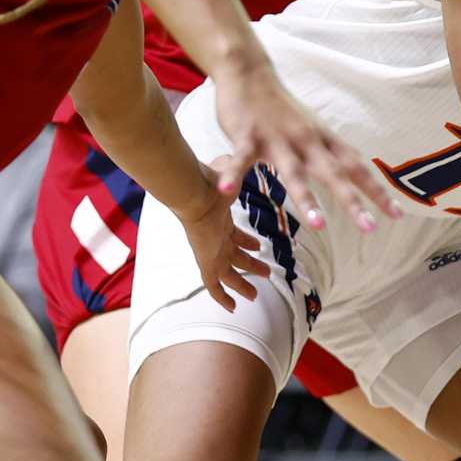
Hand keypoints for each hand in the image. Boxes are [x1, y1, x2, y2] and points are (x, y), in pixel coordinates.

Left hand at [173, 158, 273, 312]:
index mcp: (220, 221)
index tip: (258, 246)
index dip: (246, 242)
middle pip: (235, 257)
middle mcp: (216, 238)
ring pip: (228, 274)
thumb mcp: (229, 172)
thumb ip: (234, 167)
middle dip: (250, 266)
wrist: (194, 192)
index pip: (234, 236)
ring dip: (242, 284)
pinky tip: (232, 307)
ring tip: (256, 294)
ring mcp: (212, 251)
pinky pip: (214, 286)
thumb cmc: (212, 181)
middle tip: (265, 273)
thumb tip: (239, 154)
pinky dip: (222, 297)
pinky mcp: (207, 262)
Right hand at [212, 67, 399, 234]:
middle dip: (352, 202)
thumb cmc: (281, 108)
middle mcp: (305, 140)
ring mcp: (276, 139)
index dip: (376, 191)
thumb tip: (355, 173)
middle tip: (369, 228)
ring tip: (319, 225)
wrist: (248, 73)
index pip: (356, 168)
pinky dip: (232, 175)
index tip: (397, 215)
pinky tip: (225, 192)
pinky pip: (239, 160)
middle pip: (333, 174)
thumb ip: (330, 152)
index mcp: (322, 140)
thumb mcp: (313, 129)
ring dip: (307, 198)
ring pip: (294, 172)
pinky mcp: (246, 136)